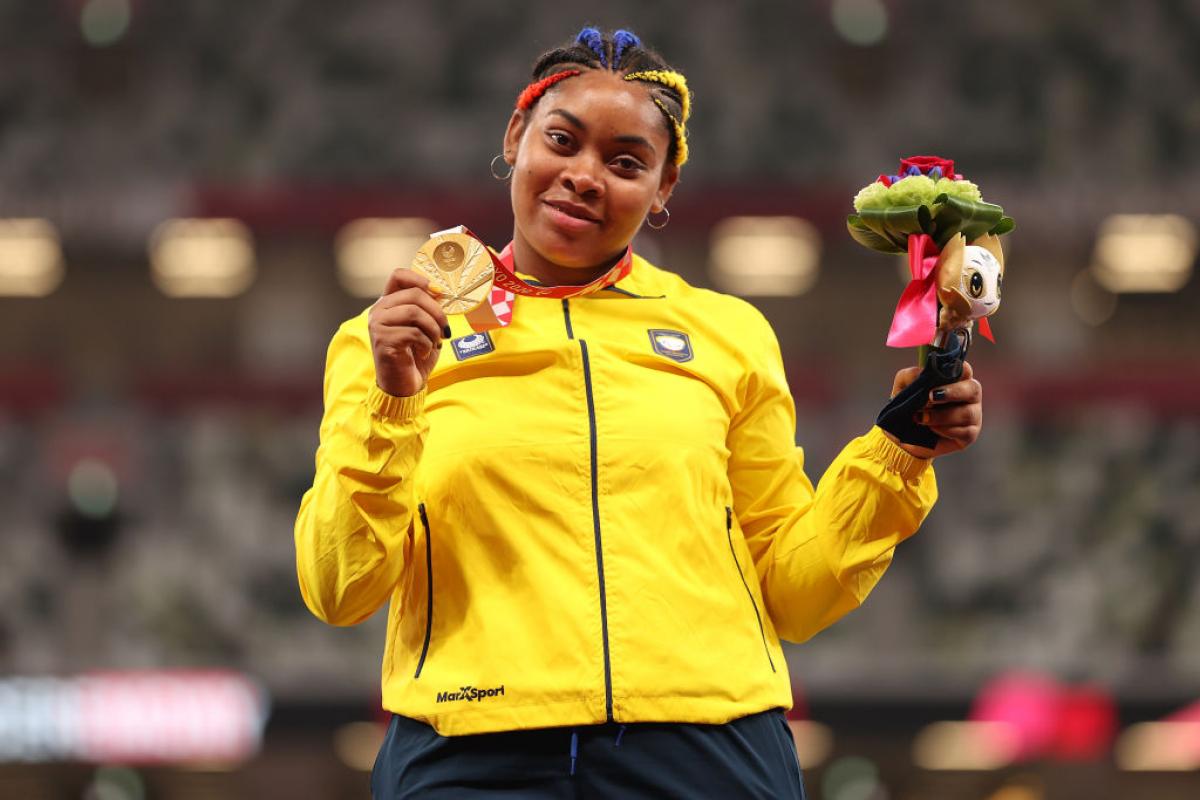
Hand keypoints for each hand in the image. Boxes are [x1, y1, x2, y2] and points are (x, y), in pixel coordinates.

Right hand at [368, 268, 449, 396]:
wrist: (404, 386)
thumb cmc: (415, 356)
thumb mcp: (425, 327)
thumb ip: (428, 308)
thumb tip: (440, 292)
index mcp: (388, 303)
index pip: (398, 276)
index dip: (420, 279)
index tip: (439, 293)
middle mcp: (379, 311)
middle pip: (414, 294)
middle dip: (437, 312)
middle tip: (445, 330)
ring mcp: (378, 325)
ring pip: (414, 312)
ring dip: (433, 329)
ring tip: (435, 342)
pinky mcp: (382, 341)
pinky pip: (413, 333)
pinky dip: (426, 344)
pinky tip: (423, 353)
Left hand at [886, 361, 982, 458]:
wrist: (903, 436)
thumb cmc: (908, 407)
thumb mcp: (902, 389)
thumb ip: (909, 376)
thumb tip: (920, 372)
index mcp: (956, 380)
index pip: (965, 369)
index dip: (956, 370)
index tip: (937, 375)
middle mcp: (968, 396)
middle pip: (973, 388)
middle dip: (952, 392)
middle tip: (931, 397)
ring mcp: (972, 415)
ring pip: (967, 413)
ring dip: (942, 416)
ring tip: (921, 418)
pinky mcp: (970, 434)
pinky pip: (964, 431)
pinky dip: (945, 430)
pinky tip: (932, 430)